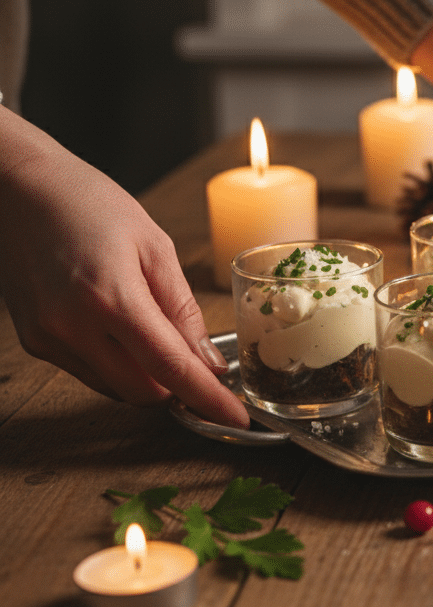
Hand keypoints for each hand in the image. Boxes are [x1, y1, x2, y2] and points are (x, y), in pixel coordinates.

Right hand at [0, 109, 249, 427]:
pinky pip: (89, 373)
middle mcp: (72, 326)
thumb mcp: (154, 247)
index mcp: (111, 297)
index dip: (209, 400)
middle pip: (144, 392)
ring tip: (157, 334)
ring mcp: (48, 338)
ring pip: (116, 389)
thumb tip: (207, 361)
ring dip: (148, 378)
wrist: (15, 188)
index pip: (171, 368)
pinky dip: (118, 366)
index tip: (237, 418)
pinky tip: (123, 331)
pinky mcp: (34, 341)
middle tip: (200, 363)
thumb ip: (182, 310)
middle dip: (179, 387)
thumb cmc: (89, 203)